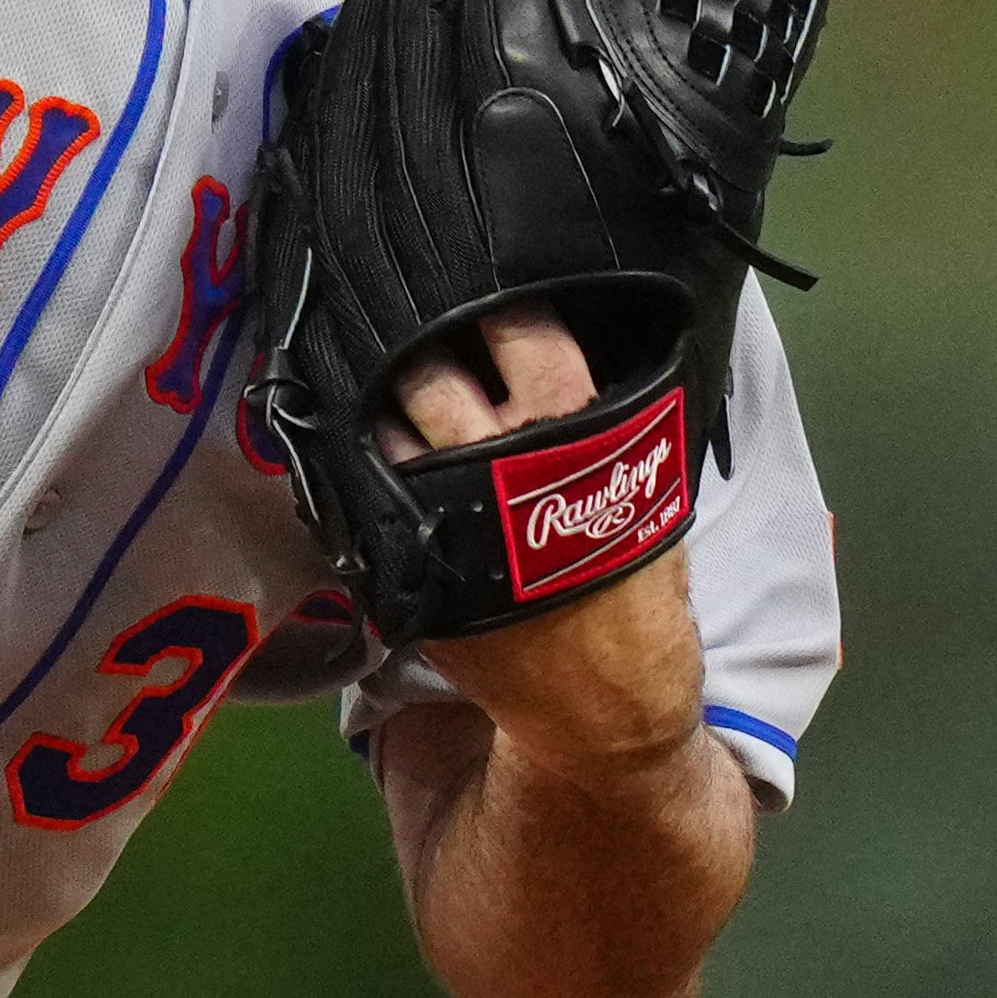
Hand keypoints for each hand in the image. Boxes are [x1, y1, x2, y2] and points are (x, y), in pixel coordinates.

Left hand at [382, 308, 704, 777]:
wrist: (607, 714)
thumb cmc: (636, 599)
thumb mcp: (646, 497)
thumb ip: (604, 424)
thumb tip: (561, 354)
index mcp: (574, 438)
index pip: (523, 332)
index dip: (494, 304)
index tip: (471, 283)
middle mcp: (501, 467)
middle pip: (432, 370)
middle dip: (418, 342)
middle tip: (407, 321)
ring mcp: (446, 518)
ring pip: (384, 427)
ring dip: (375, 399)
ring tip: (366, 372)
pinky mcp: (408, 567)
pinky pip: (361, 494)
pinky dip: (356, 464)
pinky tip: (350, 441)